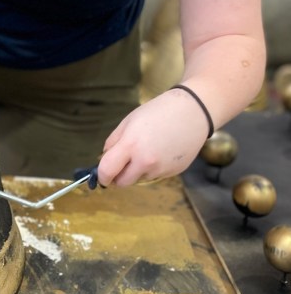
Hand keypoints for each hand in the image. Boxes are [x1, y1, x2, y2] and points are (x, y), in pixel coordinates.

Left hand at [96, 89, 210, 186]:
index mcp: (131, 145)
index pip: (107, 171)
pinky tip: (162, 151)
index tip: (102, 176)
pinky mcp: (173, 173)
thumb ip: (114, 141)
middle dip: (119, 176)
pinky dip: (154, 168)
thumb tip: (105, 158)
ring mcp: (160, 169)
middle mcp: (145, 161)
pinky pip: (156, 175)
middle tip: (123, 164)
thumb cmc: (158, 112)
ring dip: (138, 171)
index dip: (102, 176)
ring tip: (148, 149)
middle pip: (123, 182)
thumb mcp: (129, 121)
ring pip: (140, 179)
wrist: (192, 112)